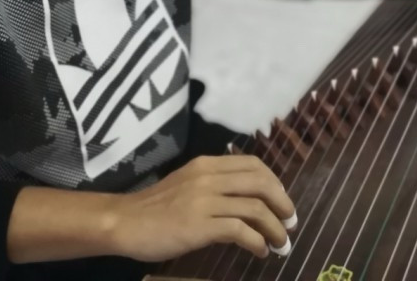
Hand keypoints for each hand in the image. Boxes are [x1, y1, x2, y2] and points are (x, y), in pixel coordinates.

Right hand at [109, 154, 295, 262]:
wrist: (126, 222)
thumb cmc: (156, 207)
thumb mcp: (187, 184)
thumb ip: (214, 185)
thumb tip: (246, 198)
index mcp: (206, 164)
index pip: (253, 164)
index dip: (275, 182)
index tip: (281, 201)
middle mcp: (208, 177)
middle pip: (260, 183)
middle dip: (283, 204)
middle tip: (290, 223)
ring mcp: (203, 200)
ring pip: (255, 208)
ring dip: (275, 229)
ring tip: (281, 244)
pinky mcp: (199, 225)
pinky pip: (240, 230)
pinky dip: (257, 242)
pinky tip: (259, 251)